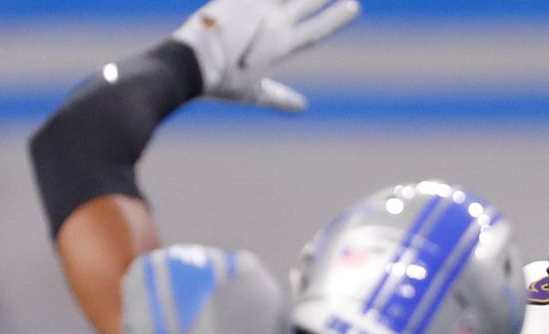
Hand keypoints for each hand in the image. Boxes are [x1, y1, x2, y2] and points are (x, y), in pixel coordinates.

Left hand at [172, 0, 359, 113]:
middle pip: (306, 2)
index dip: (336, 18)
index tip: (354, 5)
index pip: (316, 30)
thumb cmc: (220, 83)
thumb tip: (302, 107)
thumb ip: (278, 97)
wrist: (193, 65)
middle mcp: (274, 23)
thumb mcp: (253, 93)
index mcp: (281, 47)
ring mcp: (255, 7)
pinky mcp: (238, 0)